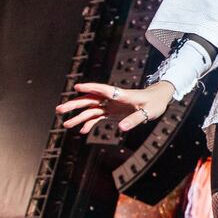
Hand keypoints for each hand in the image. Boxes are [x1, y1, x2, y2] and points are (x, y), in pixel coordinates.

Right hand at [56, 81, 173, 134]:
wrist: (158, 100)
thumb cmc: (154, 103)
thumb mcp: (148, 112)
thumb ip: (134, 120)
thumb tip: (122, 128)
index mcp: (121, 95)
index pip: (103, 90)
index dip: (91, 88)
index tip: (77, 87)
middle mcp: (112, 99)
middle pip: (90, 100)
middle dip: (75, 105)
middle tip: (59, 109)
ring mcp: (111, 106)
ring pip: (91, 110)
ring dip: (78, 116)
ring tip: (65, 124)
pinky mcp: (112, 112)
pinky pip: (98, 117)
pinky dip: (90, 123)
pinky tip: (82, 130)